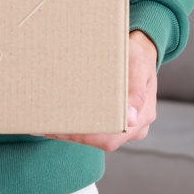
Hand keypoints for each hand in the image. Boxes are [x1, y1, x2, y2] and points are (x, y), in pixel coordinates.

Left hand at [32, 30, 158, 151]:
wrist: (143, 52)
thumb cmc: (138, 57)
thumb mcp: (139, 66)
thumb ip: (136, 90)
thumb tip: (131, 118)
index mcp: (143, 116)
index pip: (112, 137)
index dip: (87, 137)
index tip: (64, 130)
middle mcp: (136, 127)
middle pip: (103, 141)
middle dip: (75, 136)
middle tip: (50, 128)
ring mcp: (128, 127)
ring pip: (100, 138)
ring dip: (76, 133)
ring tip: (51, 125)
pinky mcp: (119, 121)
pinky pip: (100, 129)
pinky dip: (81, 127)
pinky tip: (62, 121)